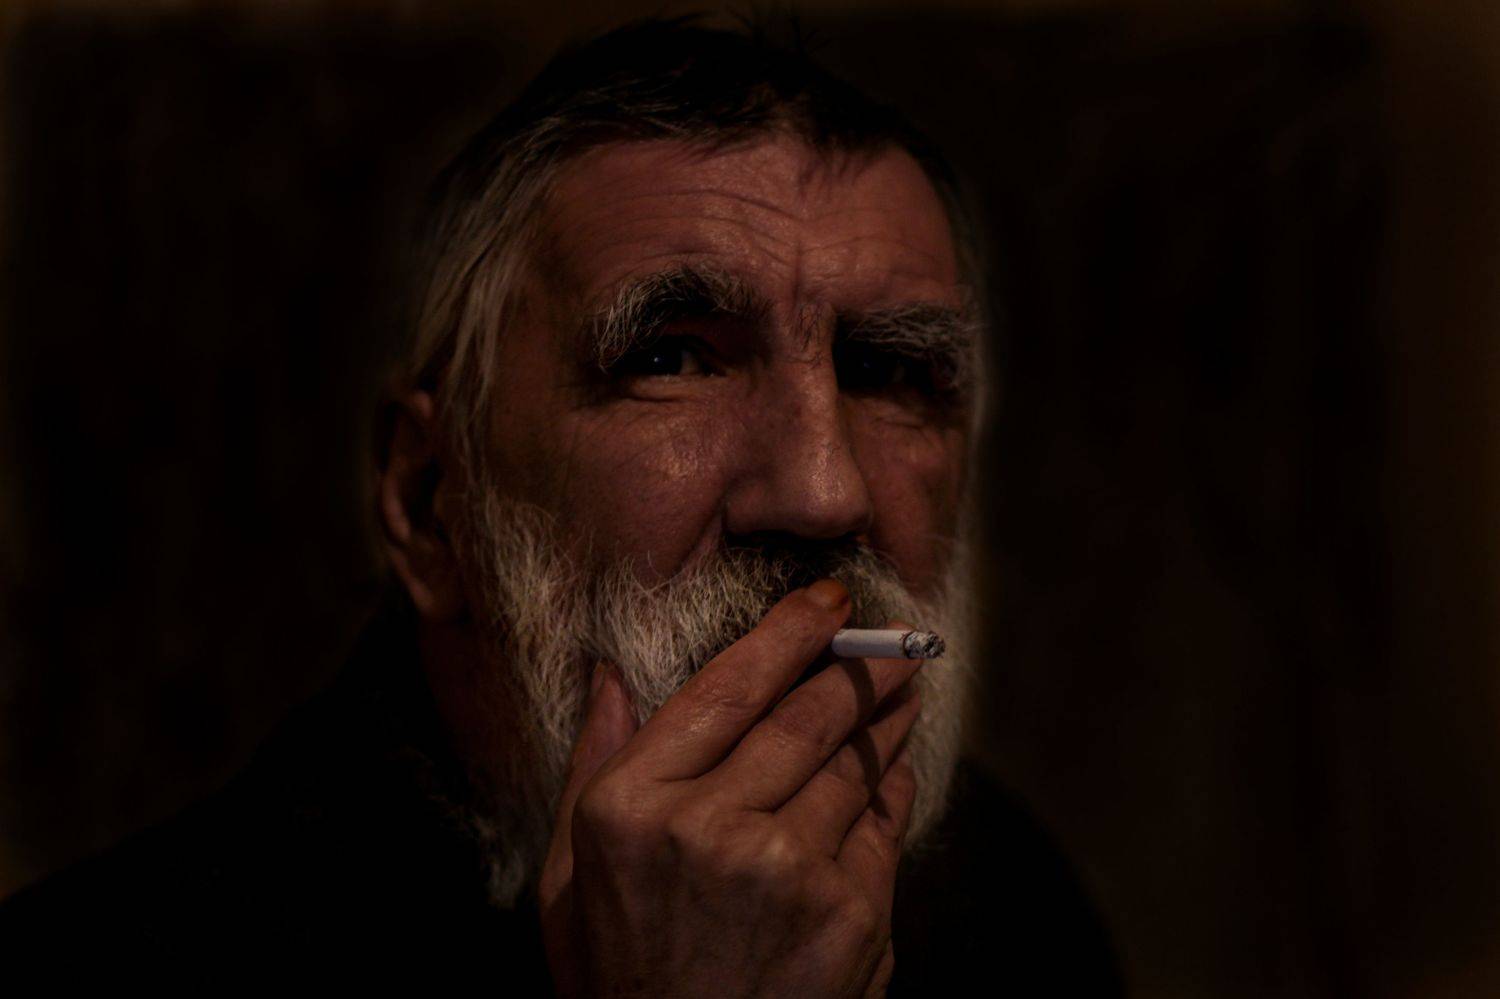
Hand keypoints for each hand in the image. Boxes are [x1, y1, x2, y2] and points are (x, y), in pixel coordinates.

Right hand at [537, 579, 922, 997]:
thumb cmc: (618, 979)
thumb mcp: (566, 880)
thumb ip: (593, 765)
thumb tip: (610, 673)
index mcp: (634, 806)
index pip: (727, 688)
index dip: (787, 632)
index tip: (828, 600)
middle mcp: (712, 826)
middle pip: (808, 713)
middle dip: (861, 664)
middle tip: (894, 636)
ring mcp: (791, 871)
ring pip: (857, 762)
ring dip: (888, 717)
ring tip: (906, 687)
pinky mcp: (853, 915)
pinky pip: (884, 824)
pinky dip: (894, 787)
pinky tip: (895, 767)